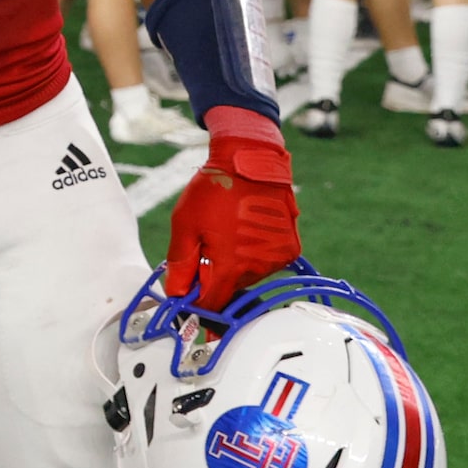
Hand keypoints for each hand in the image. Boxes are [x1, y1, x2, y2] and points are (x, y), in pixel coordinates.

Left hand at [164, 114, 300, 308]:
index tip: (191, 303)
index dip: (199, 304)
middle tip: (206, 248)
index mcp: (229, 265)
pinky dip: (254, 255)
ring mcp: (277, 259)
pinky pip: (266, 263)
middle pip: (230, 289)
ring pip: (248, 276)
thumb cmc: (214, 191)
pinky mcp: (290, 249)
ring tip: (226, 234)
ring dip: (235, 266)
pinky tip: (245, 233)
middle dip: (214, 277)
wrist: (251, 162)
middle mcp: (258, 267)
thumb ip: (181, 264)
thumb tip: (178, 294)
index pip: (214, 303)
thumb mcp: (185, 225)